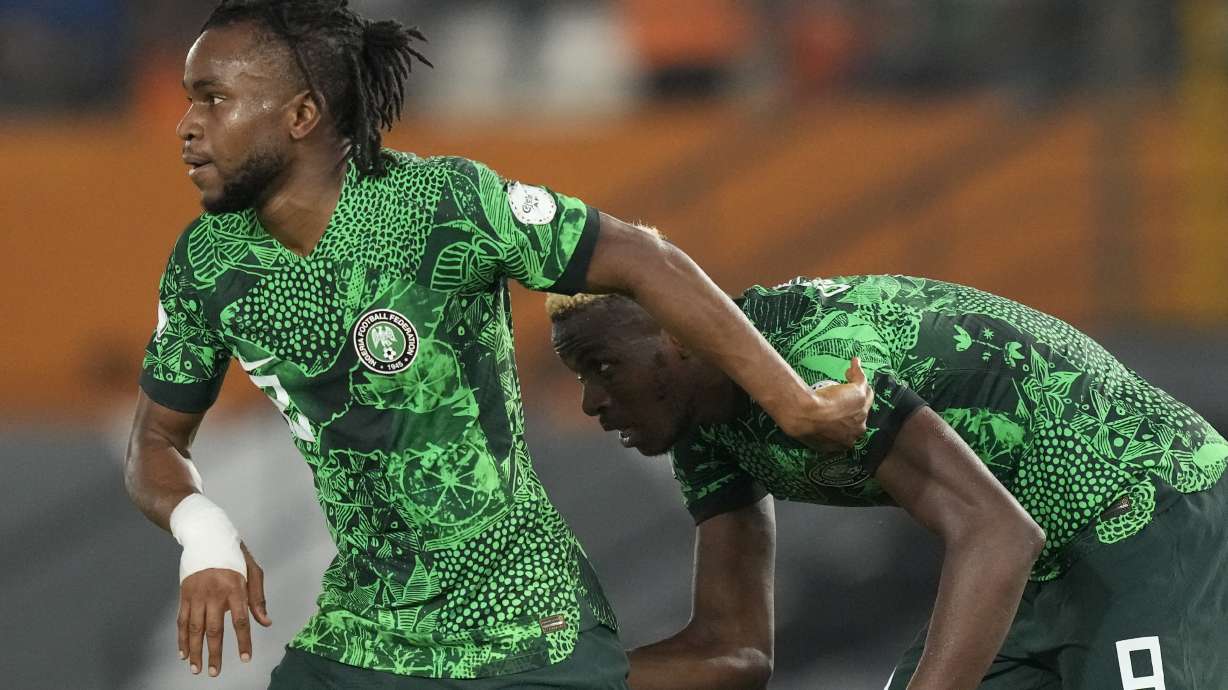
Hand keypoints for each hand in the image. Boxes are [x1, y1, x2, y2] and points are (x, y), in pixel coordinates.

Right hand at [177, 542, 270, 676]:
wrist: (206, 535)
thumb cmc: (234, 555)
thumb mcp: (253, 570)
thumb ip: (258, 598)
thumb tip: (265, 622)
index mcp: (235, 588)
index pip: (240, 620)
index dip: (243, 641)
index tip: (245, 658)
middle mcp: (214, 593)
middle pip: (214, 629)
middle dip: (214, 653)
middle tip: (215, 673)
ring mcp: (197, 595)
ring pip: (193, 628)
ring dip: (195, 650)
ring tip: (196, 668)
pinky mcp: (184, 594)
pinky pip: (181, 620)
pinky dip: (181, 638)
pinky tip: (183, 653)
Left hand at [786, 357, 873, 451]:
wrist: (806, 417)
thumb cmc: (805, 426)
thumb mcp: (812, 436)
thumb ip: (817, 436)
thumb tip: (810, 433)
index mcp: (847, 442)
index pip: (852, 426)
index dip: (846, 416)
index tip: (837, 407)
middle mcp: (858, 429)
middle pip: (862, 411)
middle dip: (854, 401)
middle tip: (843, 393)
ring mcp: (862, 411)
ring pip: (864, 394)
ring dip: (858, 383)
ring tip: (849, 374)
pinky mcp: (859, 395)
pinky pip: (861, 379)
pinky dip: (857, 369)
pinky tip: (853, 362)